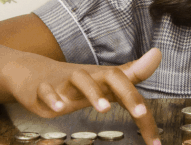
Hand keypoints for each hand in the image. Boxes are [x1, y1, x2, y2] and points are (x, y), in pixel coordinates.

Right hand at [2, 48, 162, 144]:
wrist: (33, 74)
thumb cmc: (75, 81)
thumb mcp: (104, 79)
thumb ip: (132, 72)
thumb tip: (158, 54)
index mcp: (104, 78)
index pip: (130, 86)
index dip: (143, 108)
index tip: (154, 139)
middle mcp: (88, 77)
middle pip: (110, 76)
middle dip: (127, 92)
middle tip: (139, 112)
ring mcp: (64, 81)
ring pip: (80, 79)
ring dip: (92, 92)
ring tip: (103, 109)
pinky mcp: (42, 88)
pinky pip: (46, 90)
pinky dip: (52, 97)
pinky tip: (58, 109)